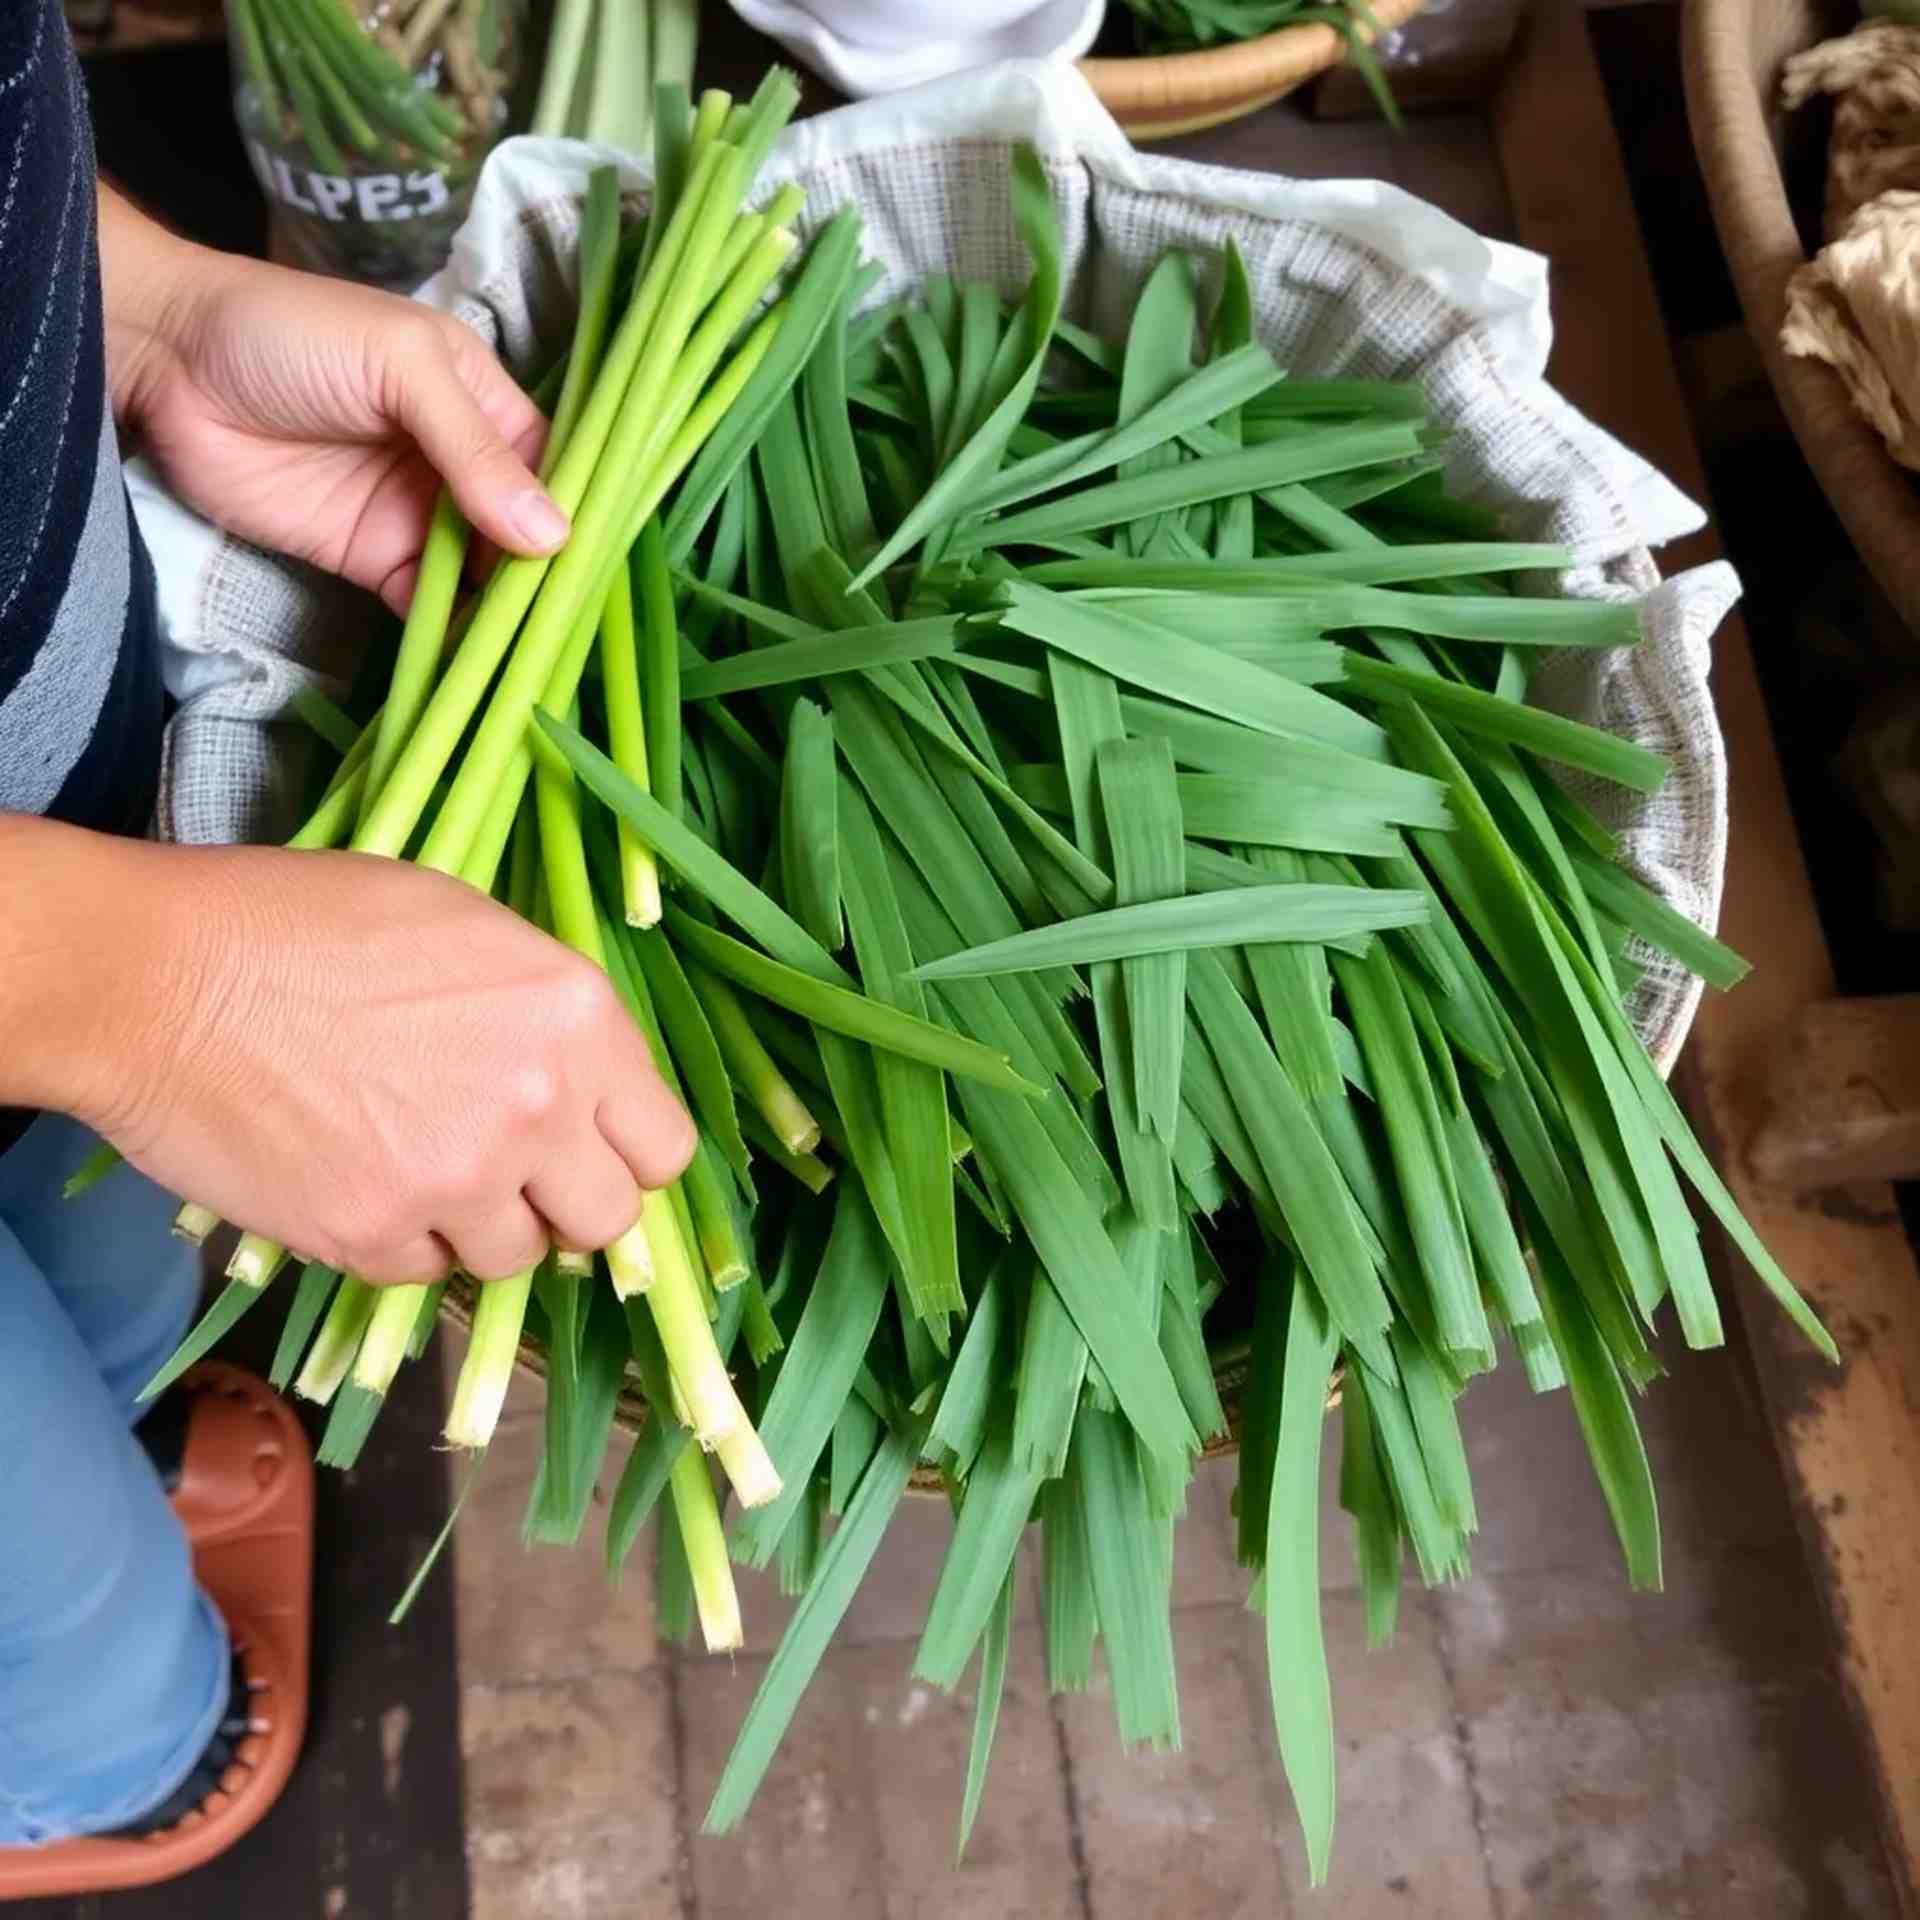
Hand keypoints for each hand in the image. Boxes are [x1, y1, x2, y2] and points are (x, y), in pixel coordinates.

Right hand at [1, 820, 694, 1282]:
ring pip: (517, 1259)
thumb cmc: (308, 922)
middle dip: (565, 1206)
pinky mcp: (372, 1233)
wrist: (160, 974)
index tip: (586, 1151)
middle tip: (512, 1176)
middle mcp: (538, 1106)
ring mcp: (457, 1178)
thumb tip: (583, 1083)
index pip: (664, 1147)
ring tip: (420, 1166)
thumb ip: (545, 1014)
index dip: (625, 1154)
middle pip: (609, 1220)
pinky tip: (358, 1179)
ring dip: (480, 1228)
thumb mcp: (465, 927)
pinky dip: (400, 1243)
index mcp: (576, 1019)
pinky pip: (423, 1275)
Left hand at [100, 187, 566, 612]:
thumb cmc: (292, 333)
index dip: (574, 516)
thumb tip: (552, 535)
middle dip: (545, 577)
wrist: (169, 359)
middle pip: (523, 532)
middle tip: (568, 625)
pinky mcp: (370, 557)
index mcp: (481, 401)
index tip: (598, 569)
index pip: (551, 469)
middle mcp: (458, 462)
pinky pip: (427, 604)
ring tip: (532, 651)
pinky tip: (474, 658)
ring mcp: (416, 513)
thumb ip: (472, 449)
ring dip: (504, 612)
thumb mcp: (400, 369)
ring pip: (482, 575)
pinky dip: (450, 633)